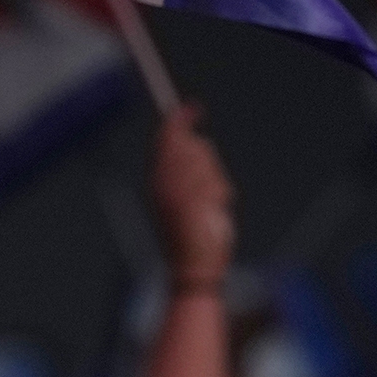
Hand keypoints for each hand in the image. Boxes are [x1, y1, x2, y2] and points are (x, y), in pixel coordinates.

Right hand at [150, 105, 234, 288]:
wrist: (193, 269)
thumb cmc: (195, 238)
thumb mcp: (191, 199)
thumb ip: (192, 170)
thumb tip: (201, 142)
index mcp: (156, 182)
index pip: (167, 140)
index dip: (180, 121)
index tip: (193, 108)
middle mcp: (161, 184)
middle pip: (191, 146)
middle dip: (207, 163)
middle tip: (210, 194)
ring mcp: (175, 192)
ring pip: (206, 163)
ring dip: (216, 183)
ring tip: (211, 208)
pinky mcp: (190, 202)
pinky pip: (215, 182)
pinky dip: (220, 195)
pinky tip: (216, 213)